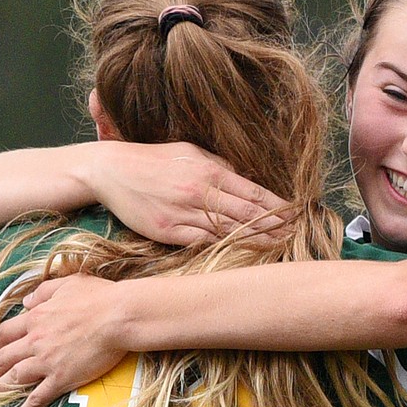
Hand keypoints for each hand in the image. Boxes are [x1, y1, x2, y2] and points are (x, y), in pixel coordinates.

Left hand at [0, 274, 128, 406]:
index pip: (5, 333)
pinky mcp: (61, 378)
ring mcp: (46, 361)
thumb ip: (44, 292)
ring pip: (15, 378)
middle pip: (5, 358)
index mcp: (36, 318)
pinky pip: (37, 398)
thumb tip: (27, 301)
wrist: (118, 317)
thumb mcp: (68, 284)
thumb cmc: (99, 298)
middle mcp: (35, 341)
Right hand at [93, 141, 289, 244]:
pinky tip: (241, 254)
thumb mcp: (191, 152)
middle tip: (296, 235)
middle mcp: (200, 192)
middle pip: (247, 215)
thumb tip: (247, 178)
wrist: (111, 170)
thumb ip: (220, 165)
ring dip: (256, 241)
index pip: (254, 193)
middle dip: (275, 226)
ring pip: (229, 232)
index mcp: (209, 170)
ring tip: (278, 247)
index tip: (295, 214)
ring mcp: (184, 214)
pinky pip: (202, 243)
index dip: (278, 206)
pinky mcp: (168, 231)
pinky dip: (224, 249)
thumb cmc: (153, 159)